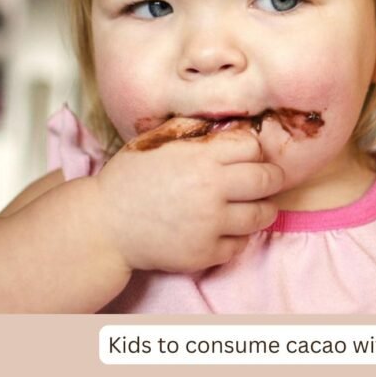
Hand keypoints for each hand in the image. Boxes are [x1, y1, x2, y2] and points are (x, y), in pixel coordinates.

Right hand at [94, 118, 284, 273]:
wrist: (105, 225)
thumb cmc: (129, 178)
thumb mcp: (156, 141)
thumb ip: (191, 129)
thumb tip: (224, 123)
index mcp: (201, 158)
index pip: (253, 146)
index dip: (252, 150)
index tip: (248, 157)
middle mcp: (211, 190)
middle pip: (268, 179)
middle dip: (270, 177)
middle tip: (265, 180)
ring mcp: (210, 224)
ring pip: (263, 215)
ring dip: (262, 209)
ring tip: (252, 206)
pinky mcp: (205, 253)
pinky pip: (241, 245)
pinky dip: (238, 237)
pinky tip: (225, 229)